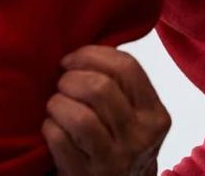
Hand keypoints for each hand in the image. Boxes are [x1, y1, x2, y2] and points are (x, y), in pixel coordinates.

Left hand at [42, 46, 170, 175]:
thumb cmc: (116, 142)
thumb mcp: (133, 116)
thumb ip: (120, 85)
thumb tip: (87, 41)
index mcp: (156, 115)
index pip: (127, 67)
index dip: (91, 54)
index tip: (70, 59)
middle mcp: (141, 138)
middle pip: (99, 88)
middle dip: (70, 79)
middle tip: (61, 84)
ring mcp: (116, 160)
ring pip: (79, 115)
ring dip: (57, 103)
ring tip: (55, 106)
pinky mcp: (86, 174)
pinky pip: (58, 138)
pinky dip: (48, 127)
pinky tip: (51, 127)